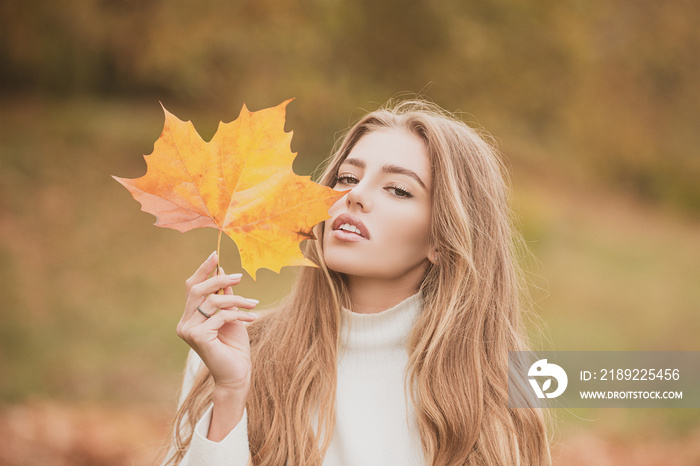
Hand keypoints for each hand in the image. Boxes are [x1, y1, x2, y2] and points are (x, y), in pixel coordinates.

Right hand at [176, 251, 258, 394]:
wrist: (237, 373)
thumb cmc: (234, 345)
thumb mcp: (231, 314)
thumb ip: (224, 295)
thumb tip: (222, 271)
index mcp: (189, 317)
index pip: (192, 287)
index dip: (203, 270)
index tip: (215, 254)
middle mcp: (184, 323)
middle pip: (198, 290)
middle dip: (220, 281)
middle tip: (240, 278)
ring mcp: (188, 331)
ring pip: (212, 302)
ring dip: (236, 300)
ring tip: (253, 305)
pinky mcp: (198, 337)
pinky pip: (219, 315)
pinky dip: (237, 314)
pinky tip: (251, 320)